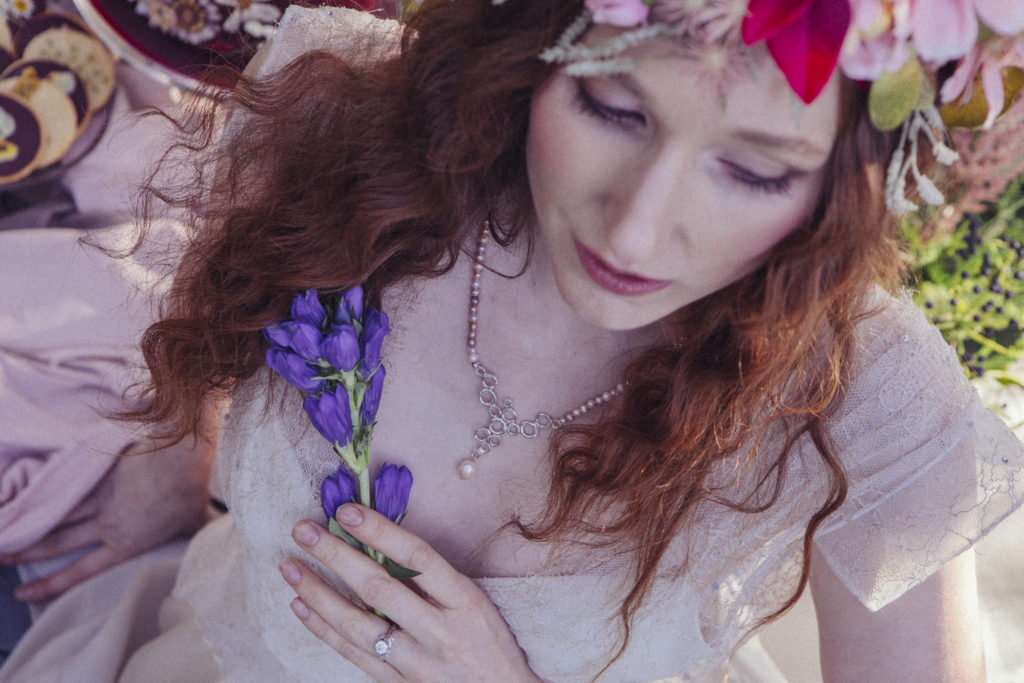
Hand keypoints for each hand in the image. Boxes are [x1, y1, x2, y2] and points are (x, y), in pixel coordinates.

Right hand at [1, 437, 214, 601]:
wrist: (181, 457)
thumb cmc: (192, 491)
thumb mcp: (197, 521)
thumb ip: (200, 533)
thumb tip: (218, 539)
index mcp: (126, 542)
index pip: (82, 569)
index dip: (52, 584)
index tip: (25, 593)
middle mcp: (107, 522)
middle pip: (58, 541)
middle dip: (26, 552)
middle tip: (1, 556)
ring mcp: (101, 496)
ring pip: (58, 513)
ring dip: (29, 522)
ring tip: (3, 530)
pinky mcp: (101, 472)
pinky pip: (69, 483)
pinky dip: (48, 491)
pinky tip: (27, 494)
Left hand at [280, 504, 541, 681]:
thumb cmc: (490, 644)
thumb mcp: (477, 603)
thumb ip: (435, 578)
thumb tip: (382, 541)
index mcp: (465, 600)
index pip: (417, 557)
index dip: (380, 531)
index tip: (347, 510)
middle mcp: (440, 630)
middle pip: (380, 587)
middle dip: (337, 556)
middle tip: (303, 530)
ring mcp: (418, 661)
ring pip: (359, 624)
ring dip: (319, 593)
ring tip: (290, 566)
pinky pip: (354, 654)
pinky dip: (323, 630)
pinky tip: (300, 606)